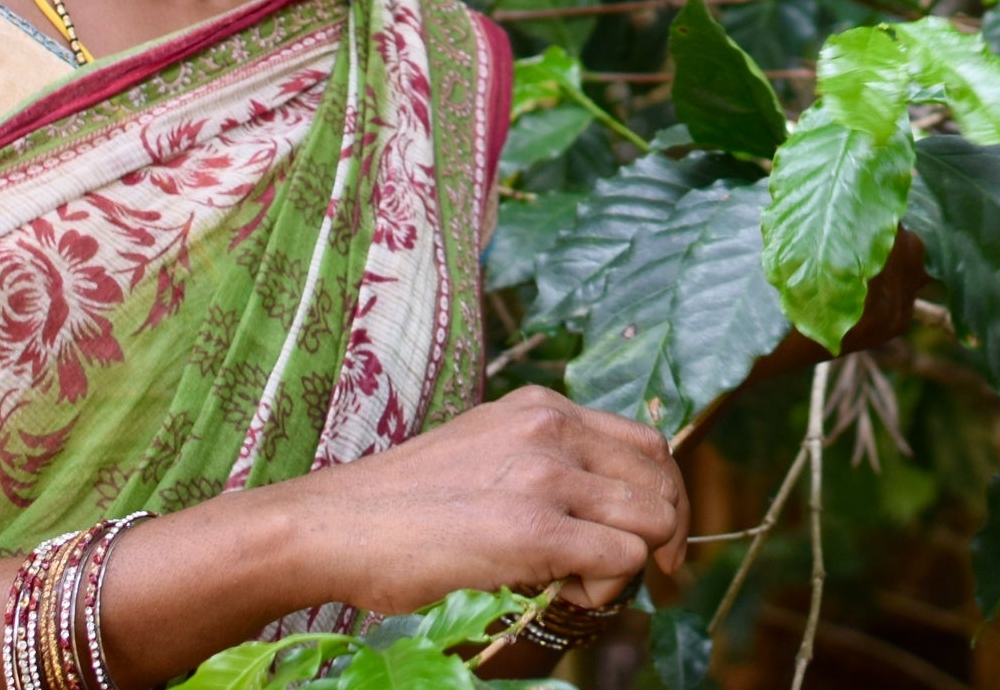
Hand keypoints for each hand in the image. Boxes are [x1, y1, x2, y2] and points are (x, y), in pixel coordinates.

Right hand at [263, 387, 686, 618]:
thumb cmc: (404, 505)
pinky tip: (559, 592)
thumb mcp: (486, 453)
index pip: (648, 443)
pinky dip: (605, 587)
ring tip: (575, 583)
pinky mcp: (532, 529)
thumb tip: (601, 507)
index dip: (662, 496)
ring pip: (651, 521)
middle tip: (630, 575)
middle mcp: (551, 429)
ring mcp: (544, 476)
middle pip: (662, 480)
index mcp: (542, 407)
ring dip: (628, 565)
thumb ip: (544, 463)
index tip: (651, 538)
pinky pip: (620, 558)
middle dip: (662, 535)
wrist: (337, 525)